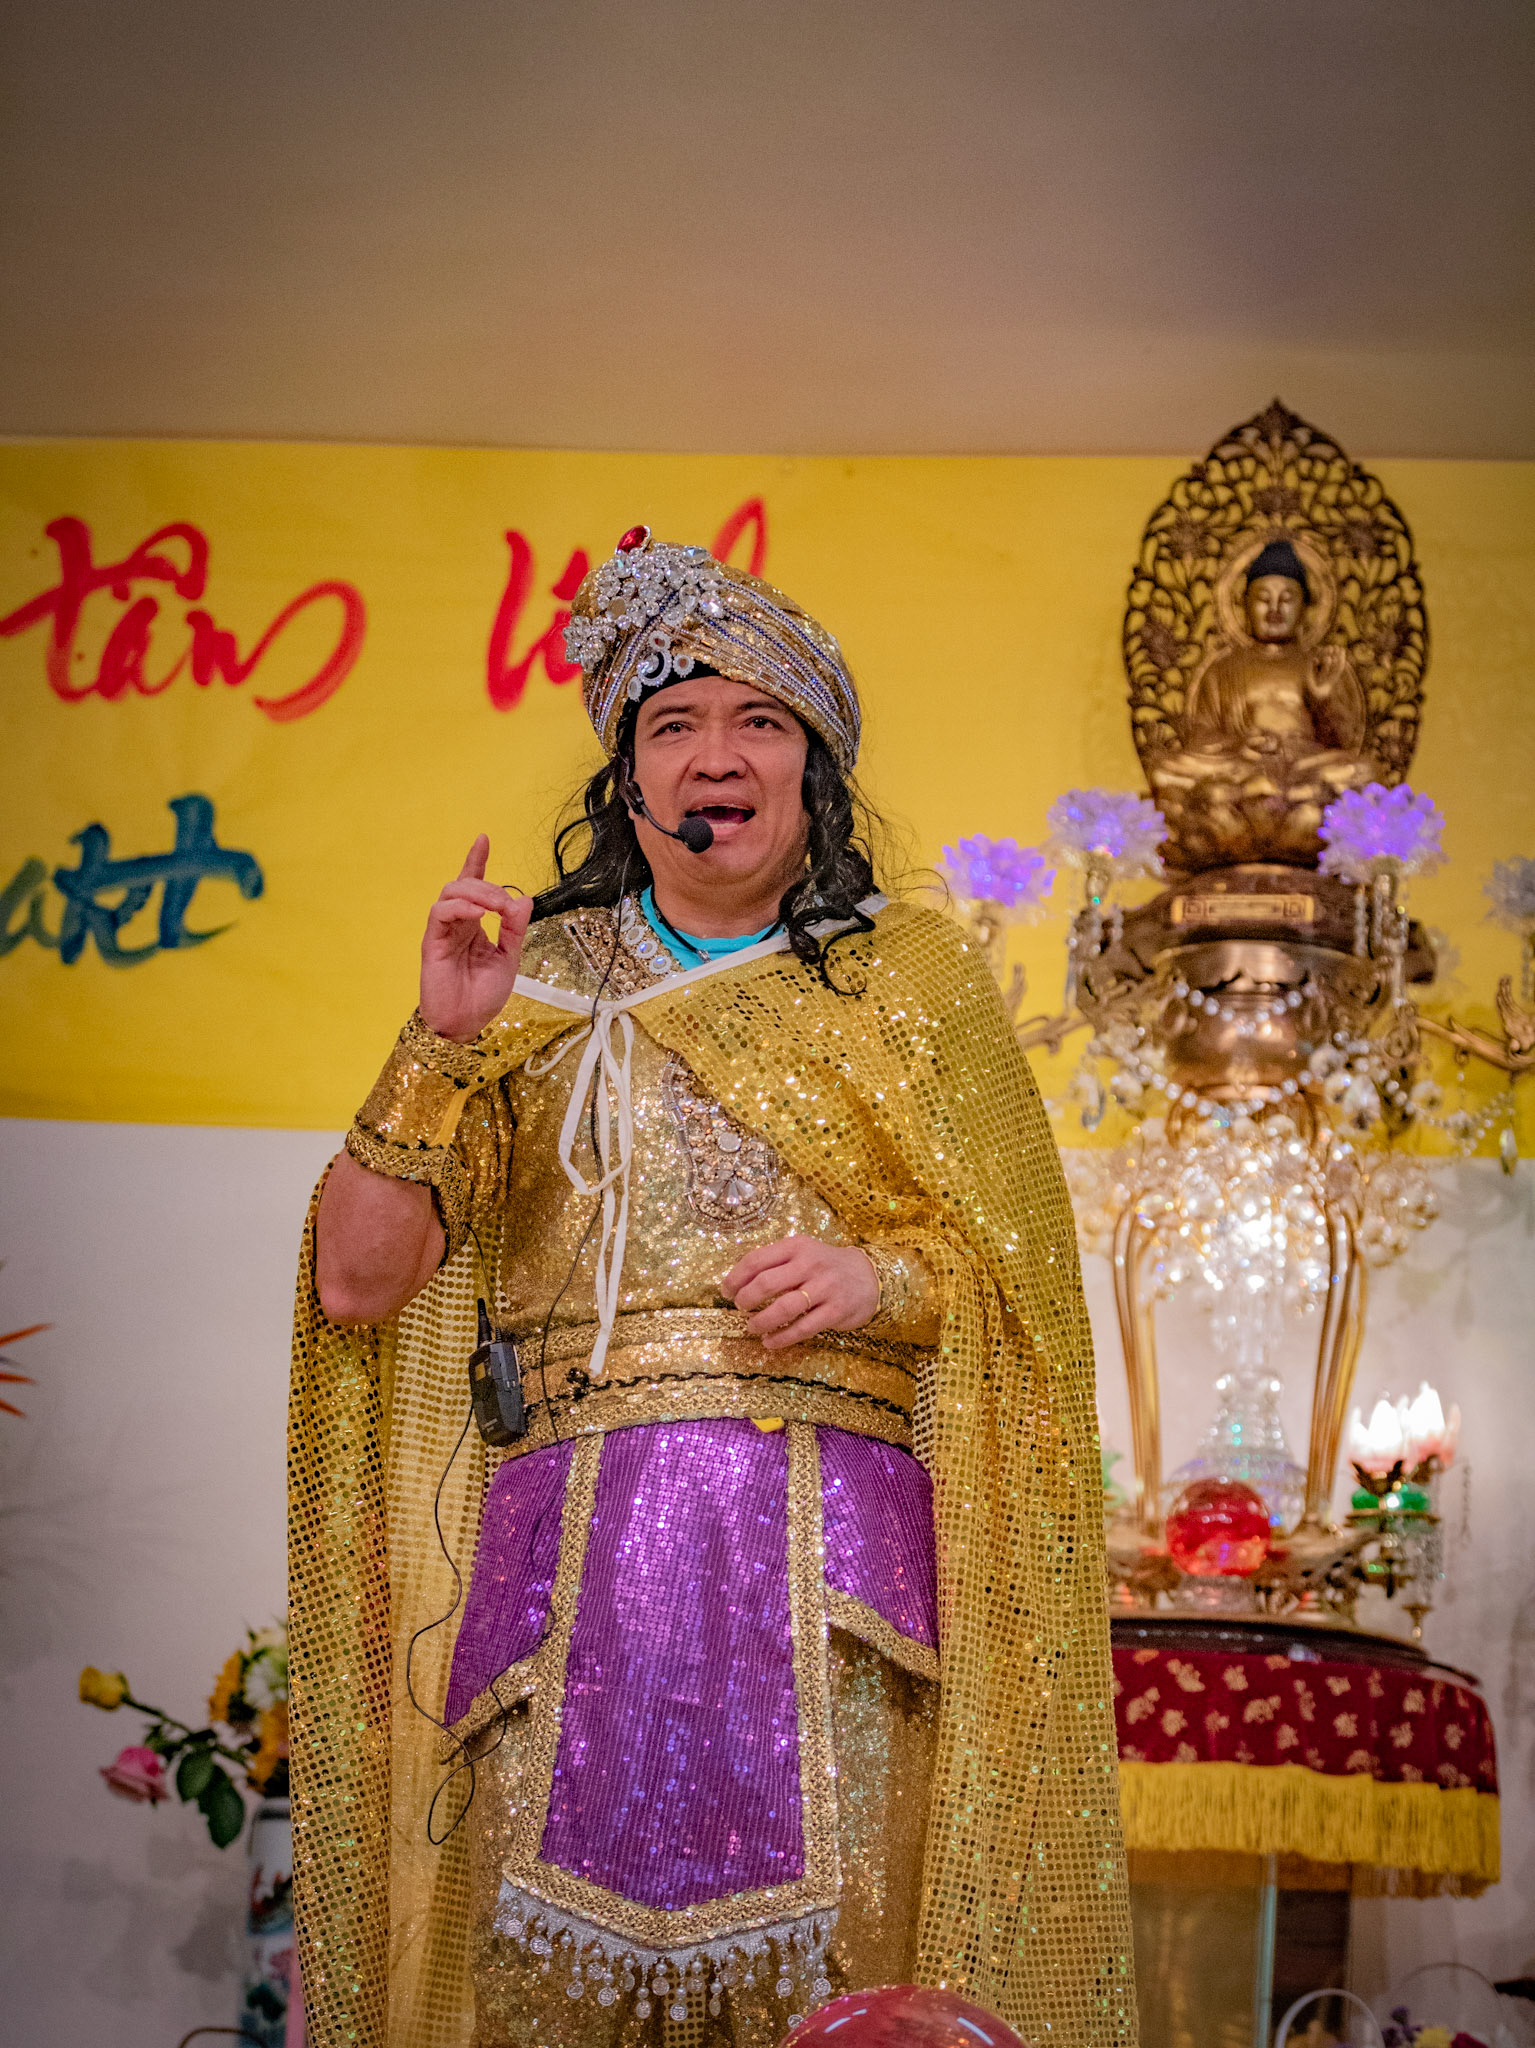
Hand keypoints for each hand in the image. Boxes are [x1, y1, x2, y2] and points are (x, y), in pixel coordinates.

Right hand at [419, 835, 534, 1041]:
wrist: (466, 1024)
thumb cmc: (483, 995)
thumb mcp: (509, 959)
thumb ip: (515, 929)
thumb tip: (524, 899)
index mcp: (474, 925)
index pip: (472, 886)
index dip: (476, 861)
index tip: (483, 838)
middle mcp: (457, 923)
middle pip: (464, 884)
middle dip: (488, 886)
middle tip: (506, 905)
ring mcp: (442, 931)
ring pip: (451, 892)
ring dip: (477, 892)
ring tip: (495, 907)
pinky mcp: (431, 942)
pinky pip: (440, 913)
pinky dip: (459, 907)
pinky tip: (477, 914)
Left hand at [723, 1236, 878, 1351]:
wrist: (868, 1277)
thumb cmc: (824, 1266)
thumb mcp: (802, 1253)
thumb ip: (774, 1263)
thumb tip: (737, 1282)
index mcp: (796, 1246)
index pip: (757, 1259)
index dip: (736, 1277)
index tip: (726, 1291)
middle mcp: (810, 1264)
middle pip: (766, 1283)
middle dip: (746, 1299)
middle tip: (740, 1308)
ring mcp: (825, 1288)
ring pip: (783, 1308)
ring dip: (761, 1321)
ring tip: (751, 1327)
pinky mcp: (836, 1311)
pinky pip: (803, 1328)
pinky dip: (782, 1338)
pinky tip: (770, 1342)